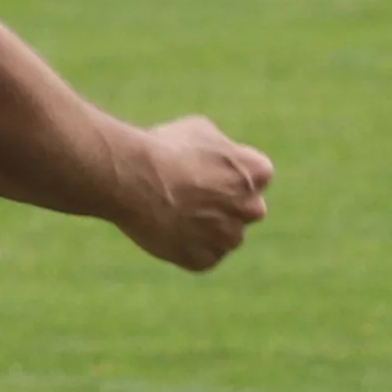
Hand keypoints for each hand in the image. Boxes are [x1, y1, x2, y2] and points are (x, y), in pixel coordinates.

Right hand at [113, 115, 273, 271]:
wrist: (133, 179)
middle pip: (244, 209)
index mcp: (258, 173)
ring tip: (175, 211)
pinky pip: (202, 255)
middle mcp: (252, 208)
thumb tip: (223, 161)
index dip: (227, 172)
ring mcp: (228, 238)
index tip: (204, 169)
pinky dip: (187, 246)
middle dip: (224, 204)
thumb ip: (225, 151)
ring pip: (224, 236)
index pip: (256, 177)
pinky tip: (167, 228)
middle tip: (191, 194)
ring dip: (207, 228)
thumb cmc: (165, 148)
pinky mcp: (205, 260)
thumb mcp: (202, 131)